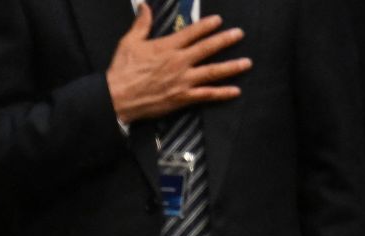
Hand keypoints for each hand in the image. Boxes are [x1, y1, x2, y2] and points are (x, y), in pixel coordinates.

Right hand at [106, 3, 251, 123]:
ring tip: (246, 63)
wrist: (118, 97)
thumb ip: (142, 24)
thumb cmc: (122, 70)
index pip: (192, 32)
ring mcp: (183, 81)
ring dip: (231, 66)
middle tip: (239, 34)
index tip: (218, 20)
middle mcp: (179, 62)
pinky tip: (235, 91)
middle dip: (225, 40)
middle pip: (207, 49)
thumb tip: (145, 7)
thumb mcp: (130, 42)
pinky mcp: (182, 98)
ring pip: (212, 71)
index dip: (206, 25)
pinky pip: (207, 95)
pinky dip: (222, 93)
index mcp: (167, 47)